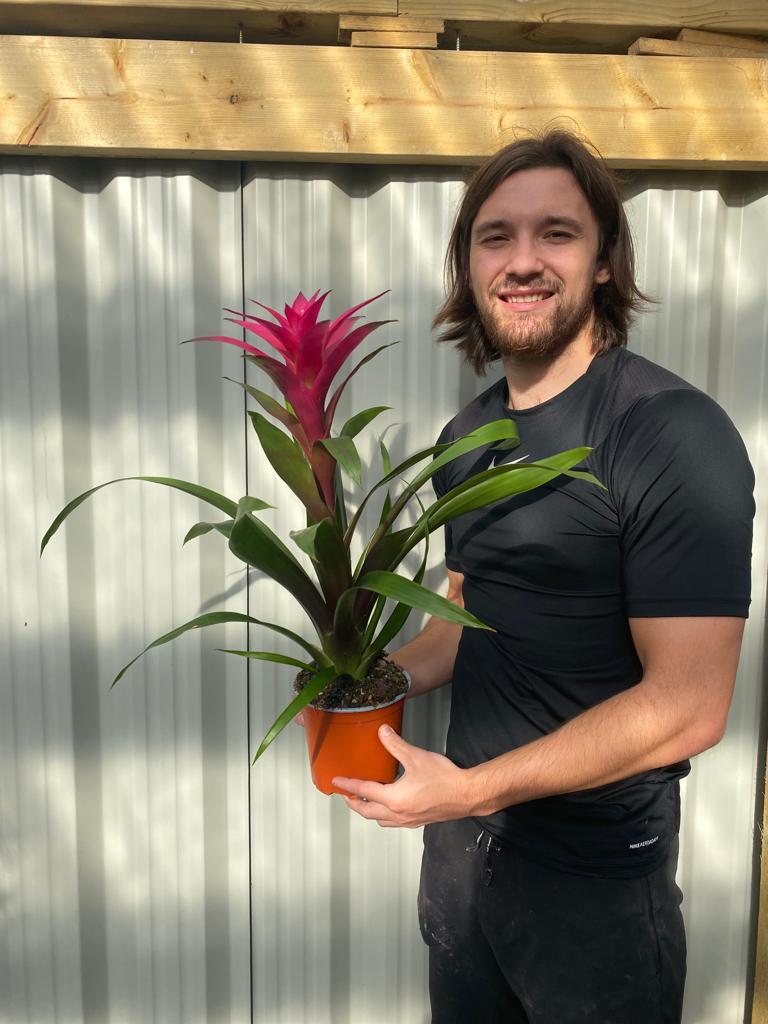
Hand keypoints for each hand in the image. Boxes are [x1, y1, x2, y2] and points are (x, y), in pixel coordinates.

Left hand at [333, 725, 473, 827]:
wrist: (467, 795)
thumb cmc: (444, 779)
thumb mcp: (416, 757)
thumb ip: (396, 745)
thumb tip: (382, 731)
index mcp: (394, 799)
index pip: (364, 792)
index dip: (348, 786)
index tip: (336, 782)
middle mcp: (398, 814)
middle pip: (367, 812)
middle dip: (354, 804)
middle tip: (345, 795)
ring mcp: (408, 820)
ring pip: (380, 820)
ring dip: (368, 812)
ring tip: (364, 801)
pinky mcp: (418, 821)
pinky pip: (393, 822)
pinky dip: (383, 816)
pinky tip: (389, 807)